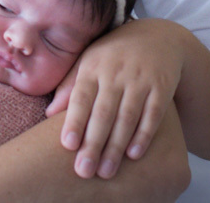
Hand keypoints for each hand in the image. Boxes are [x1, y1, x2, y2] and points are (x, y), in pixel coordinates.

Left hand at [45, 18, 183, 178]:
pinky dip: (144, 135)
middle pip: (104, 111)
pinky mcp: (162, 86)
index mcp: (93, 66)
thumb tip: (48, 114)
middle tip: (84, 170)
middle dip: (94, 142)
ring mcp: (140, 79)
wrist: (156, 37)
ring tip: (106, 171)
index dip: (75, 120)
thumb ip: (70, 86)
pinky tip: (134, 154)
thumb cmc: (113, 55)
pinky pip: (153, 113)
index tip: (68, 145)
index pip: (81, 96)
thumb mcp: (89, 61)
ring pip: (127, 116)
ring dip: (116, 145)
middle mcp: (116, 72)